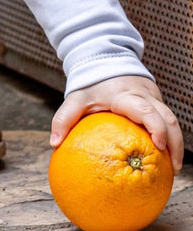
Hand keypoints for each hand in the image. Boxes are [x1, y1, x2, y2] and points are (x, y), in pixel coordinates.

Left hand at [50, 75, 184, 173]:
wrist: (105, 60)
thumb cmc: (92, 84)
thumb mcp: (77, 98)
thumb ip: (64, 118)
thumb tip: (54, 143)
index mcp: (127, 96)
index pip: (146, 111)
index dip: (156, 128)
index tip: (158, 147)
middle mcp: (145, 96)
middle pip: (168, 118)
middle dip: (174, 144)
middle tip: (173, 169)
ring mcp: (154, 99)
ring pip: (173, 120)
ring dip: (176, 144)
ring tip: (173, 170)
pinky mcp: (157, 103)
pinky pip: (168, 121)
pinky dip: (171, 139)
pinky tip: (165, 160)